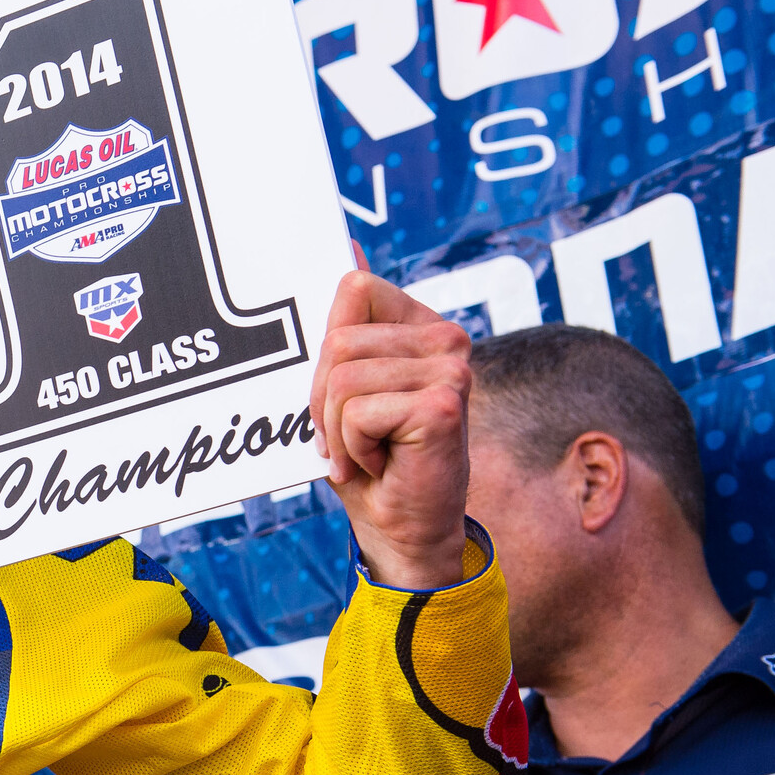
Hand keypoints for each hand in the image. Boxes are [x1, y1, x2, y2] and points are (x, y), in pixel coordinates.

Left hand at [311, 259, 471, 590]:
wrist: (402, 529)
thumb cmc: (371, 460)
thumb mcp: (344, 387)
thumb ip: (348, 322)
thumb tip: (346, 244)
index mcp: (421, 326)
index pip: (352, 288)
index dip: (325, 350)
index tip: (339, 396)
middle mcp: (445, 338)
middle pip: (338, 341)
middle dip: (323, 400)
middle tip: (348, 438)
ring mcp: (451, 367)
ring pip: (342, 378)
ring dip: (337, 430)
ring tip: (365, 452)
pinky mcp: (444, 402)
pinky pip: (356, 411)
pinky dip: (351, 448)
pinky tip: (381, 463)